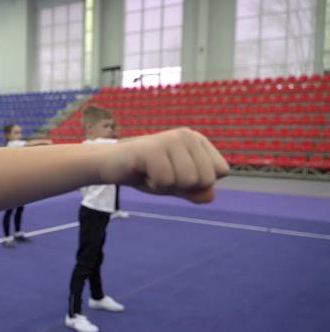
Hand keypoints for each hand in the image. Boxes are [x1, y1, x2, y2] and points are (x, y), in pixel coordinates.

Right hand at [107, 127, 229, 203]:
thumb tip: (210, 195)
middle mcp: (187, 135)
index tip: (176, 174)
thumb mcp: (177, 186)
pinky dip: (153, 185)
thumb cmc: (146, 173)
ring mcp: (170, 139)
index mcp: (198, 140)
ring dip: (166, 186)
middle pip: (206, 179)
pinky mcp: (153, 148)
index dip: (199, 183)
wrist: (111, 165)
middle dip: (182, 186)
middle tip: (161, 174)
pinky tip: (142, 172)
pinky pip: (166, 181)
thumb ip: (197, 192)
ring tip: (151, 173)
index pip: (221, 171)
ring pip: (188, 181)